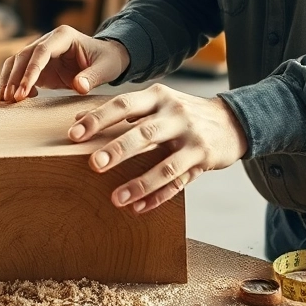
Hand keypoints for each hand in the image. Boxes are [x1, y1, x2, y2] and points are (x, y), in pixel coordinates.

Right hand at [0, 26, 129, 101]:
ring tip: (5, 99)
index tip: (24, 90)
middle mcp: (48, 40)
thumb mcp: (106, 68)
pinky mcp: (39, 66)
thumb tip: (79, 87)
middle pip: (24, 56)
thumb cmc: (107, 60)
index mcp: (63, 36)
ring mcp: (41, 52)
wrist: (106, 59)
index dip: (31, 70)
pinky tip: (15, 99)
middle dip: (15, 77)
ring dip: (9, 80)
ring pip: (16, 62)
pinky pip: (20, 73)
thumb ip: (92, 77)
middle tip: (11, 98)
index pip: (41, 51)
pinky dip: (14, 84)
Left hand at [69, 84, 248, 214]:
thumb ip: (125, 111)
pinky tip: (138, 208)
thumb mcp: (158, 102)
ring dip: (139, 184)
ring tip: (116, 199)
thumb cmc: (182, 113)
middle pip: (144, 133)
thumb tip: (79, 120)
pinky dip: (157, 197)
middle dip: (118, 150)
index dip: (98, 118)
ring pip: (164, 165)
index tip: (74, 134)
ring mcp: (192, 139)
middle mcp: (176, 115)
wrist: (232, 121)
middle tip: (93, 165)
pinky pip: (178, 183)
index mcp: (159, 97)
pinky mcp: (204, 160)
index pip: (124, 105)